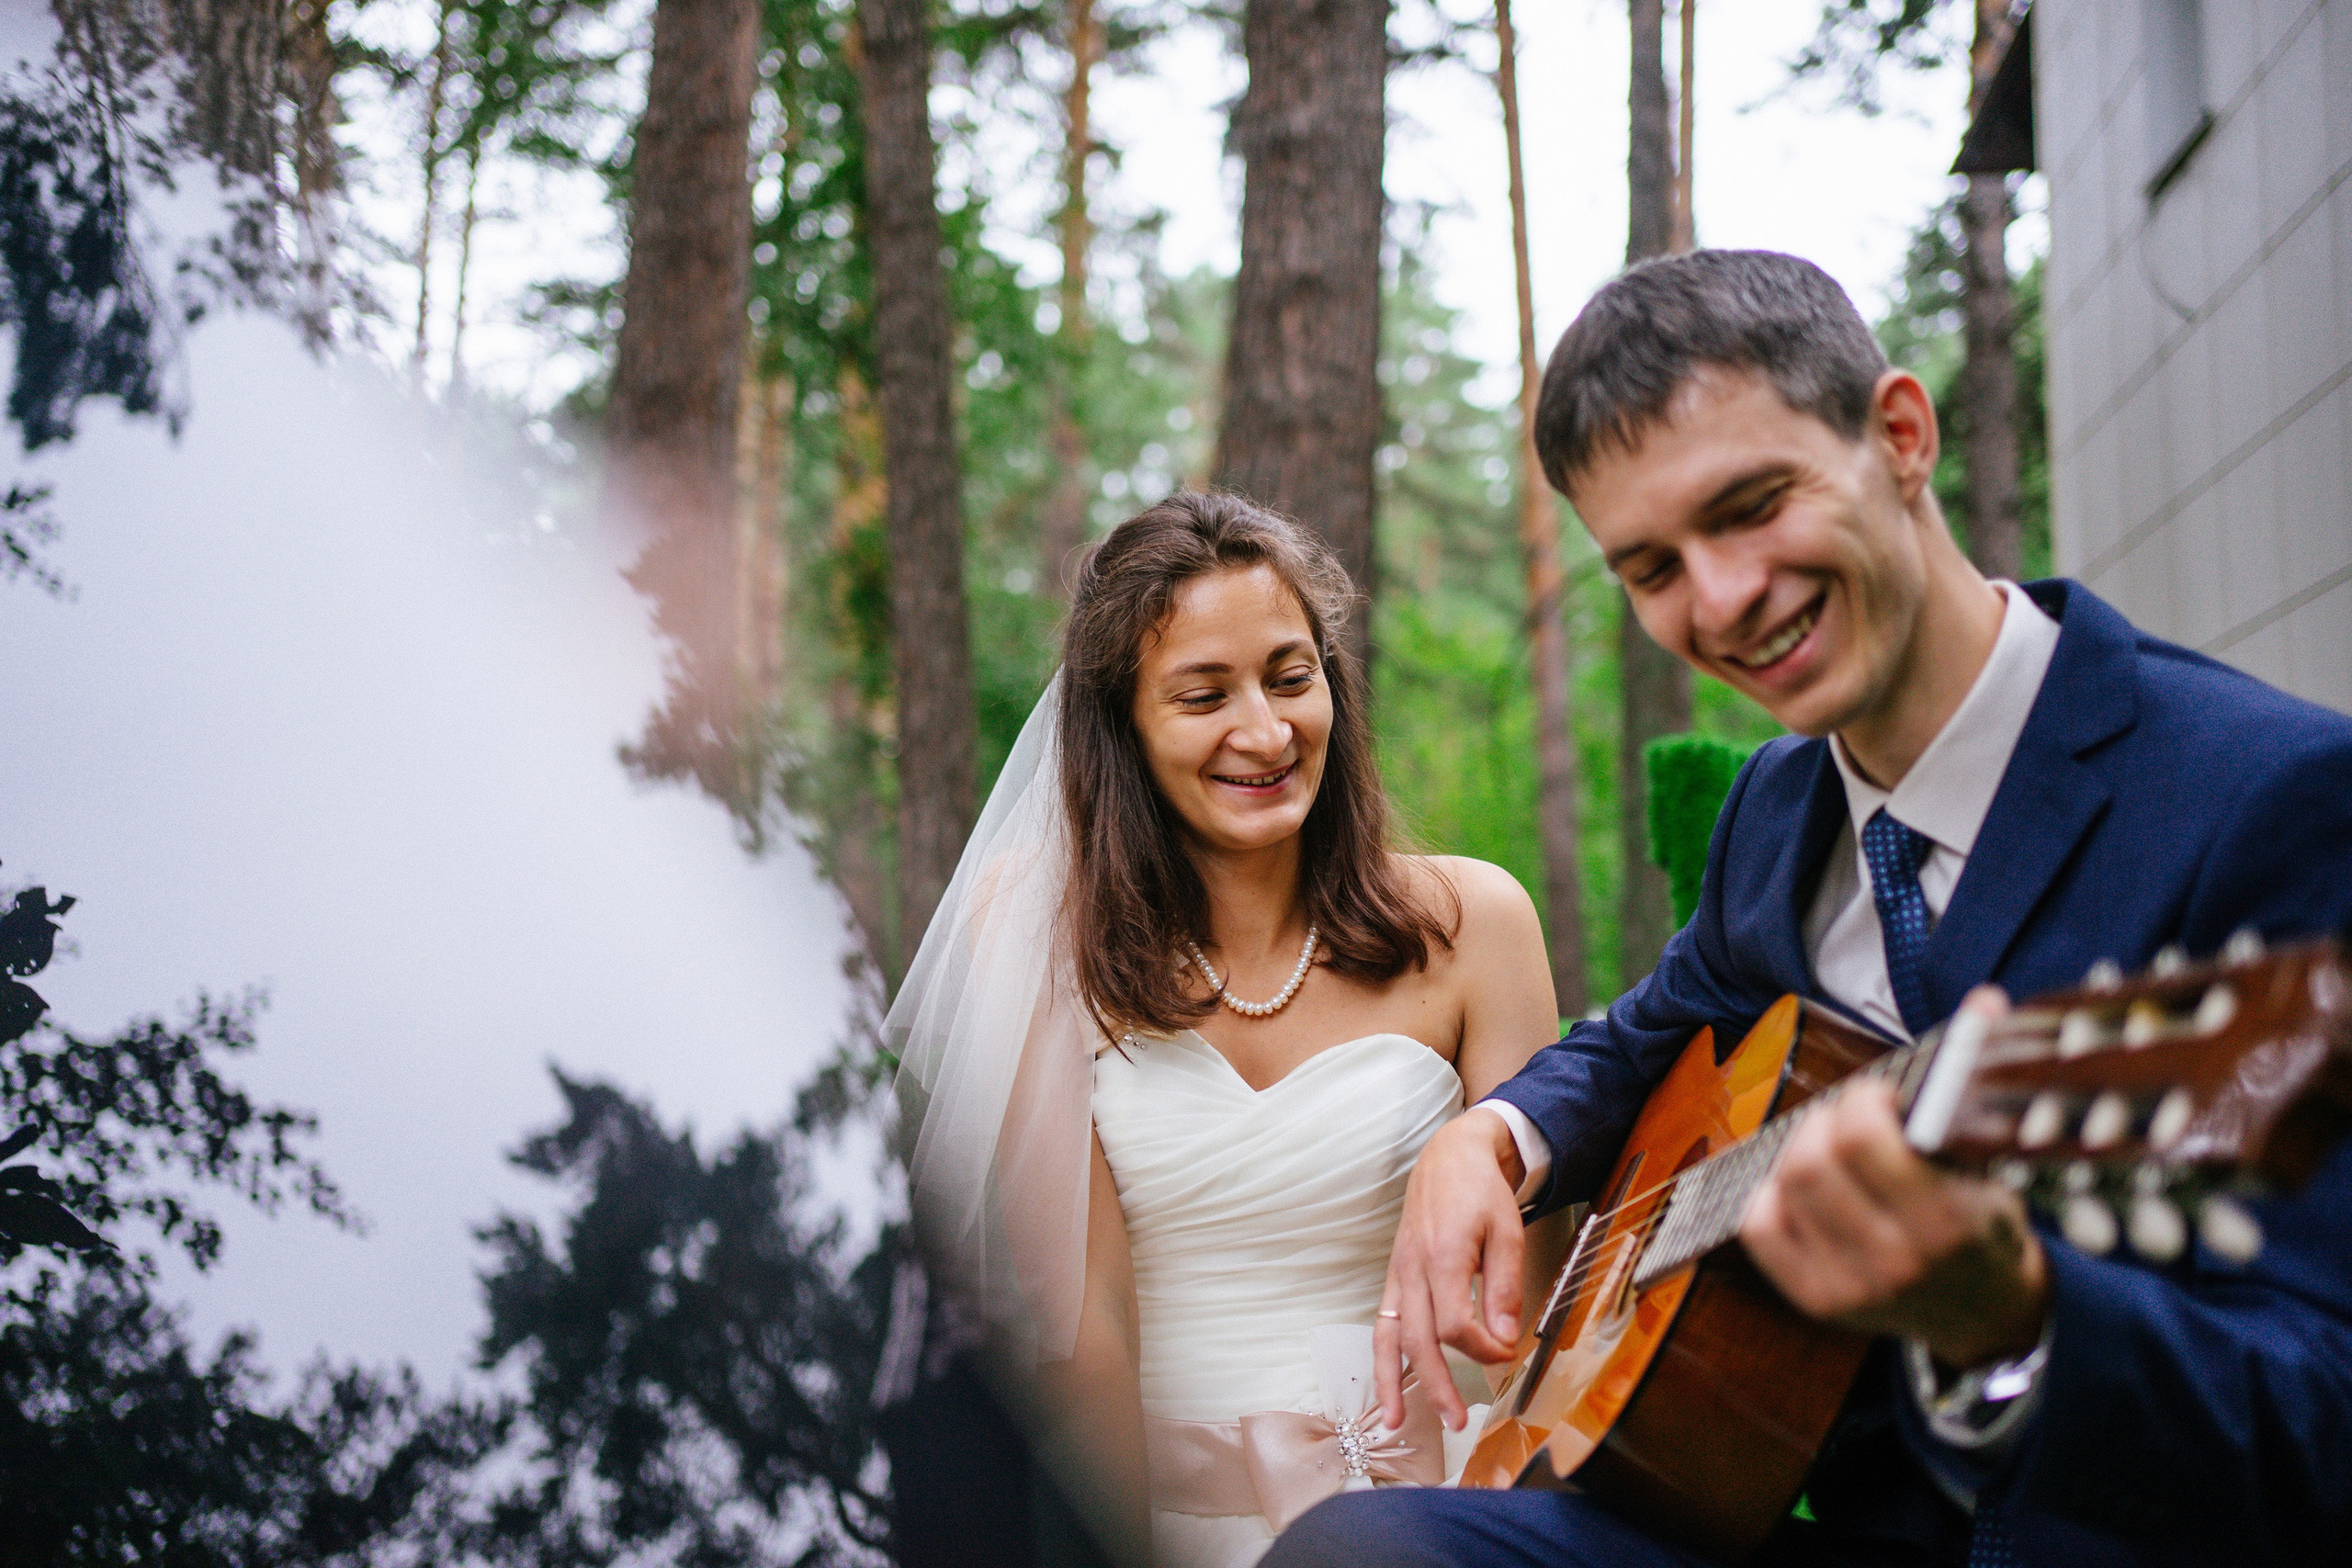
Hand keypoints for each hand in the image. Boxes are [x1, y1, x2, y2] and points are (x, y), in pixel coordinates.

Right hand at [1375, 1108, 1524, 1430]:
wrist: (1449, 1157)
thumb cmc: (1481, 1193)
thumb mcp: (1507, 1232)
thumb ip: (1504, 1286)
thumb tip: (1504, 1338)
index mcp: (1443, 1256)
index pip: (1455, 1323)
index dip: (1483, 1348)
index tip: (1508, 1350)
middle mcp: (1413, 1269)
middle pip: (1418, 1339)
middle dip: (1436, 1385)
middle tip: (1457, 1421)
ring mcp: (1398, 1274)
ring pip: (1389, 1337)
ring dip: (1394, 1382)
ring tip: (1396, 1423)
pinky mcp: (1394, 1277)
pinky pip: (1382, 1324)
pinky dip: (1380, 1361)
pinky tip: (1386, 1390)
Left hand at [1739, 988, 2049, 1370]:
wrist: (1990, 1318)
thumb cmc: (1987, 1226)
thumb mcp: (1996, 1164)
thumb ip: (1977, 1084)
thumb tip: (1984, 1002)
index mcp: (1947, 1222)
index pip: (1861, 1137)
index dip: (1864, 1099)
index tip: (1884, 1096)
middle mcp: (1895, 1259)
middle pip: (1812, 1159)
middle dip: (1829, 1118)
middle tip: (1855, 1114)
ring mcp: (1851, 1285)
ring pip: (1784, 1186)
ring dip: (1803, 1147)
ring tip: (1833, 1143)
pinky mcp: (1816, 1300)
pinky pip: (1759, 1227)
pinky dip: (1772, 1192)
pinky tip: (1806, 1185)